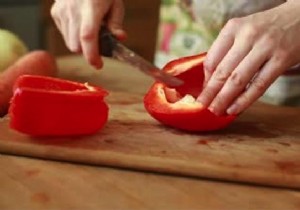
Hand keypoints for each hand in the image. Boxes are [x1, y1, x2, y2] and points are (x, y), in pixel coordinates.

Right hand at [51, 0, 125, 68]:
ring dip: (81, 45)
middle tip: (100, 46)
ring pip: (70, 43)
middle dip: (88, 51)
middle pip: (76, 45)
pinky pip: (64, 35)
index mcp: (91, 7)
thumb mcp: (115, 3)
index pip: (88, 36)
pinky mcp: (55, 13)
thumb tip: (120, 38)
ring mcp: (62, 11)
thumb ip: (116, 23)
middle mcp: (73, 10)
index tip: (98, 65)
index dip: (92, 54)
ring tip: (91, 32)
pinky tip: (81, 25)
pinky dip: (73, 36)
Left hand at [197, 1, 299, 115]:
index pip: (211, 58)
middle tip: (202, 107)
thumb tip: (210, 81)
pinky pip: (259, 85)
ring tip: (215, 111)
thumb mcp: (242, 31)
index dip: (205, 79)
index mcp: (233, 28)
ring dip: (224, 99)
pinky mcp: (281, 59)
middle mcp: (247, 35)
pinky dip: (244, 100)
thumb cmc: (266, 28)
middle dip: (210, 93)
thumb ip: (227, 52)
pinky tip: (234, 109)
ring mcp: (265, 47)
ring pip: (238, 79)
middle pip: (222, 71)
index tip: (203, 92)